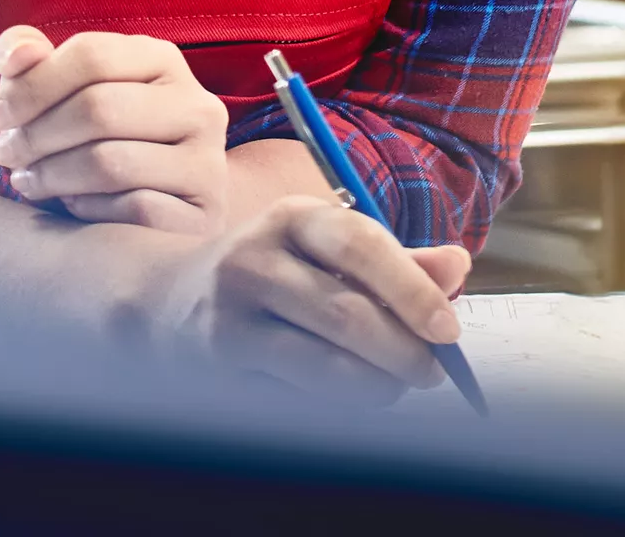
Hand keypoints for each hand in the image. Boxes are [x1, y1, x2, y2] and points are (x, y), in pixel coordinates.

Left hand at [0, 24, 230, 234]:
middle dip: (35, 134)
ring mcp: (209, 161)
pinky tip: (71, 205)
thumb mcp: (64, 86)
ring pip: (111, 162)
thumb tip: (16, 56)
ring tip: (25, 181)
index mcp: (162, 59)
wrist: (170, 194)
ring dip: (52, 175)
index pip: (91, 55)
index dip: (30, 86)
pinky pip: (135, 209)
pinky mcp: (207, 212)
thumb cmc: (103, 132)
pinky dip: (89, 208)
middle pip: (98, 108)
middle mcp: (198, 104)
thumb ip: (30, 58)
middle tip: (4, 154)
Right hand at [160, 195, 472, 403]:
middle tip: (429, 373)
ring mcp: (229, 315)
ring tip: (391, 386)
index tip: (449, 332)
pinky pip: (297, 399)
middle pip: (349, 316)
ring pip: (326, 368)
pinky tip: (336, 394)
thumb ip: (394, 260)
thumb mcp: (323, 250)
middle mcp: (253, 259)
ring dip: (377, 387)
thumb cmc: (272, 274)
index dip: (413, 291)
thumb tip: (457, 264)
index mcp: (292, 218)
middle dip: (405, 354)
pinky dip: (333, 406)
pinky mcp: (219, 365)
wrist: (166, 298)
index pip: (361, 245)